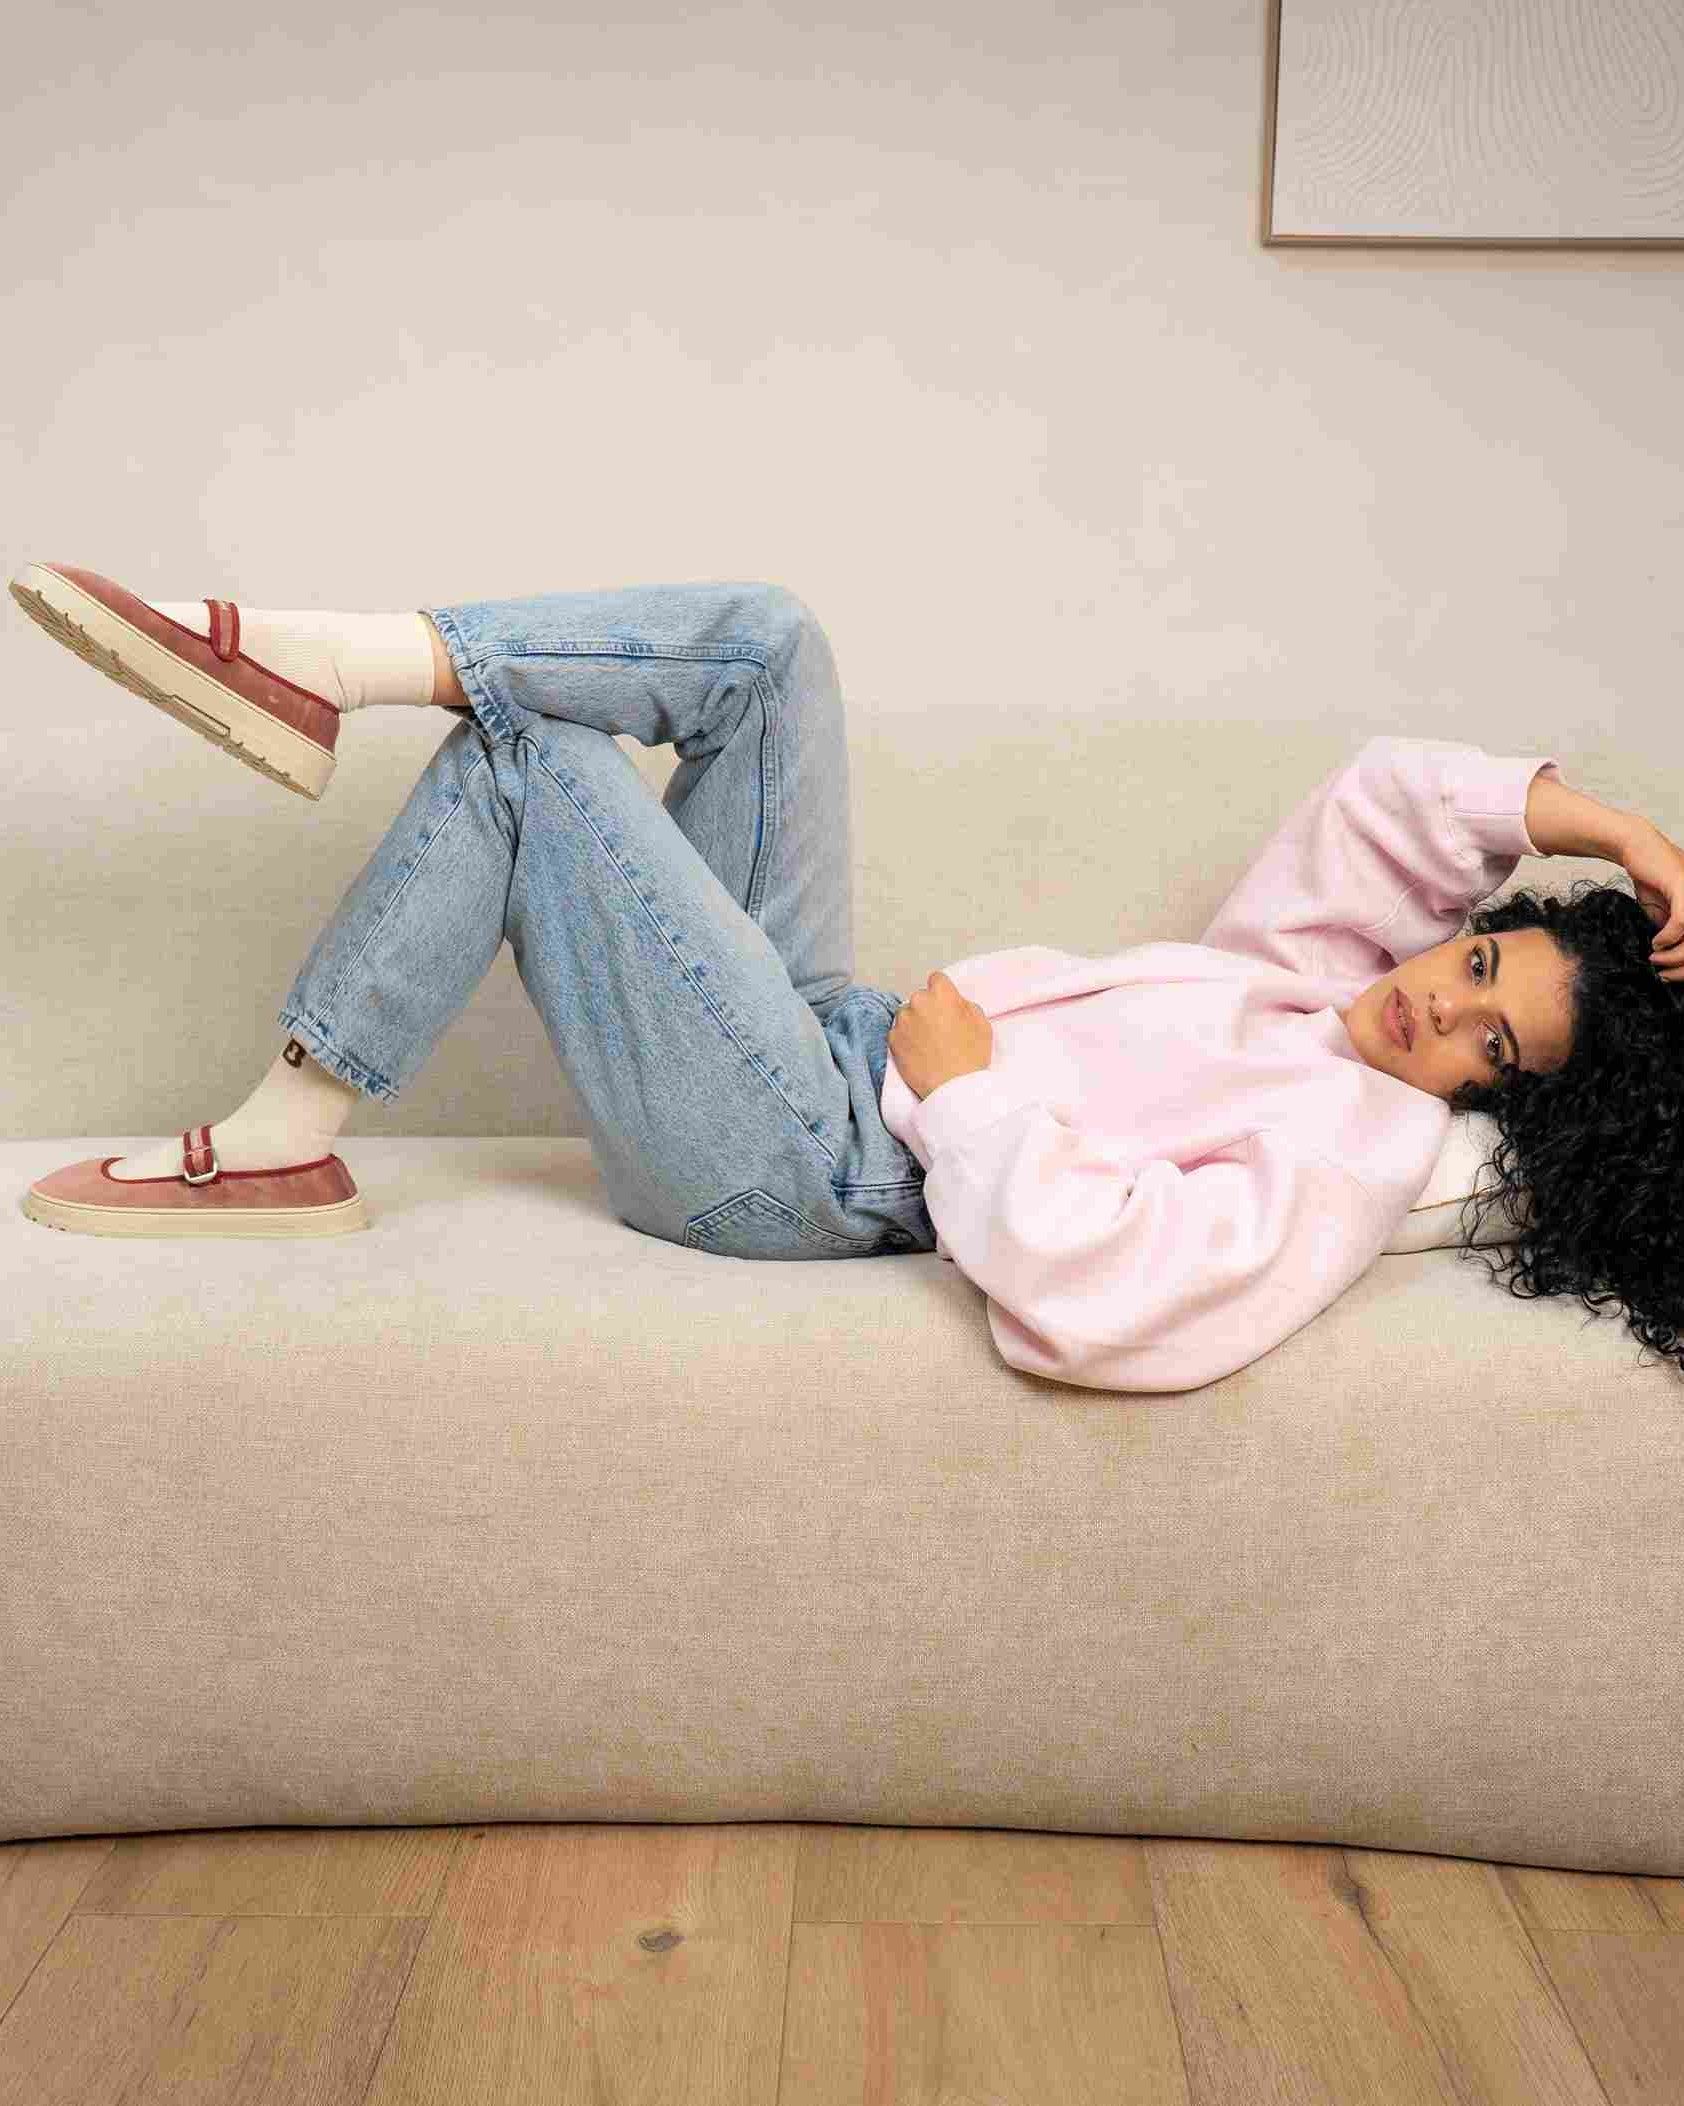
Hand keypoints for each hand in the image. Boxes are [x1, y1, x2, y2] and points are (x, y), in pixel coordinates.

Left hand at [889, 971, 993, 1100]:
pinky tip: (919, 1053)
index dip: (942, 992)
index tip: (944, 1004)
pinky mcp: (892, 1040)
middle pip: (920, 998)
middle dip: (928, 1009)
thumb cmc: (970, 1058)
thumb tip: (955, 1003)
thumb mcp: (982, 1023)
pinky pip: (898, 1034)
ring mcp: (902, 1021)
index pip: (936, 979)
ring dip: (914, 1024)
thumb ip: (966, 1005)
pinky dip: (906, 1040)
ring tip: (929, 1044)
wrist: (953, 1089)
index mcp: (941, 994)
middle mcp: (918, 1002)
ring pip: (907, 1015)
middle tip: (940, 1029)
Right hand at [1620, 823, 1683, 982]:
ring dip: (1675, 955)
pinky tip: (1656, 942)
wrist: (1634, 848)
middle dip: (1683, 966)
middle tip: (1664, 973)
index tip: (1670, 975)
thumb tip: (1673, 958)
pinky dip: (1668, 937)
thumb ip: (1672, 931)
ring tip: (1656, 958)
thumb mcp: (1662, 912)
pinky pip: (1682, 922)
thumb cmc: (1649, 876)